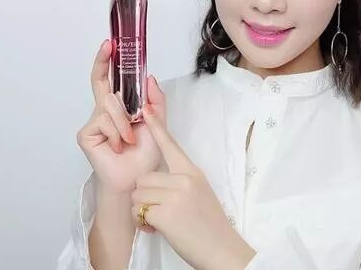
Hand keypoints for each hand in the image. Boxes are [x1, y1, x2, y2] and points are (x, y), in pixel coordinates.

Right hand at [76, 39, 164, 224]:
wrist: (137, 178)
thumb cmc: (145, 153)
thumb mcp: (157, 121)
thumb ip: (155, 100)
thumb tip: (149, 76)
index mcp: (120, 107)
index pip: (110, 79)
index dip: (107, 61)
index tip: (110, 44)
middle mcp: (104, 111)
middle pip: (102, 83)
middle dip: (104, 64)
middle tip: (109, 48)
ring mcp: (94, 122)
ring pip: (110, 104)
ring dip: (125, 121)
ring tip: (130, 138)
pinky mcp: (86, 134)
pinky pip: (104, 121)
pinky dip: (118, 132)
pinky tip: (120, 146)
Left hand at [130, 81, 256, 269]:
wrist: (221, 250)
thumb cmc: (209, 225)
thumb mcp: (200, 192)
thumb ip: (181, 181)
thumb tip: (158, 180)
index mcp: (192, 171)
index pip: (171, 145)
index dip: (156, 126)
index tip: (145, 108)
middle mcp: (185, 179)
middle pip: (144, 178)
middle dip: (145, 197)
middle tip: (159, 212)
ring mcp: (176, 195)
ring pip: (138, 194)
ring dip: (142, 211)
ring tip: (160, 222)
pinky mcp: (166, 213)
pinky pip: (139, 212)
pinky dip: (143, 224)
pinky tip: (158, 229)